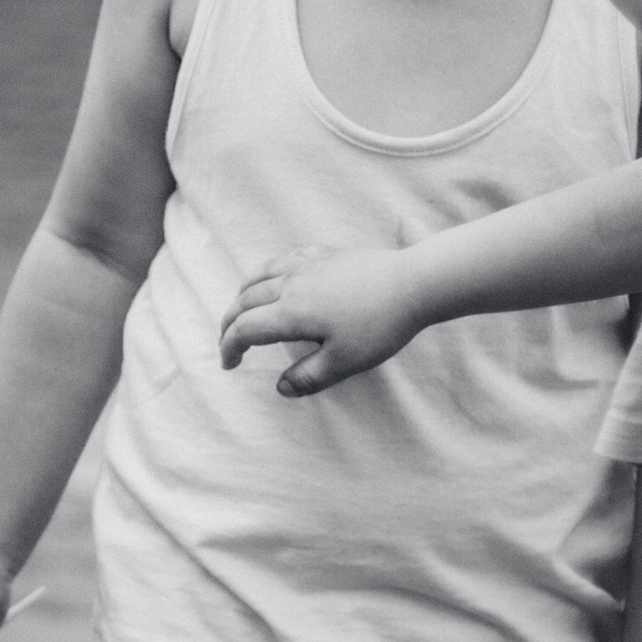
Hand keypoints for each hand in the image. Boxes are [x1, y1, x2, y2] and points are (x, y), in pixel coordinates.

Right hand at [219, 246, 426, 399]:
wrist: (412, 284)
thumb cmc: (380, 326)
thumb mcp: (344, 362)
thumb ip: (309, 377)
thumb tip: (281, 388)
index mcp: (290, 313)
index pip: (245, 330)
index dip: (230, 348)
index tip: (229, 365)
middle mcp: (290, 284)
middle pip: (244, 300)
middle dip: (230, 323)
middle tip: (229, 342)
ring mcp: (306, 265)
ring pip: (259, 275)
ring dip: (243, 295)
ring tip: (240, 309)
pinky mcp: (324, 254)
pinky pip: (282, 259)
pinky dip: (266, 272)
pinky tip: (274, 278)